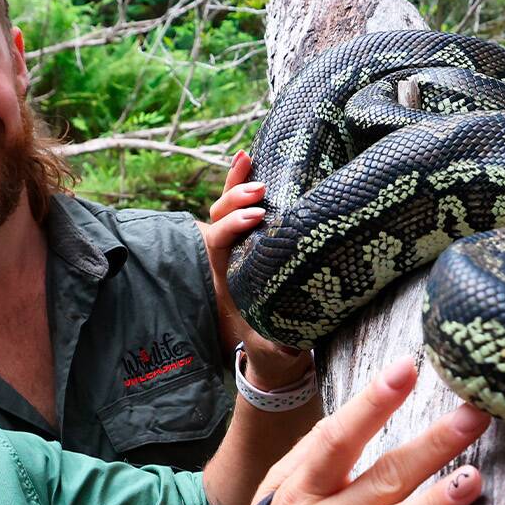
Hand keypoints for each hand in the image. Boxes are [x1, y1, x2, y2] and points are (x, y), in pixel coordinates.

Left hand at [199, 152, 310, 388]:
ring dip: (236, 182)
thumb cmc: (269, 342)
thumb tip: (286, 347)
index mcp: (224, 275)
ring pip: (228, 204)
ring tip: (248, 159)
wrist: (268, 343)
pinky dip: (245, 180)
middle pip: (218, 216)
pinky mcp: (253, 236)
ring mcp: (238, 243)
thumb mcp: (270, 347)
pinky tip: (252, 157)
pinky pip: (245, 204)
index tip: (253, 218)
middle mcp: (226, 254)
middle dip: (234, 198)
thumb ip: (274, 347)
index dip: (231, 227)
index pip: (218, 241)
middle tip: (258, 190)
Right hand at [252, 358, 490, 504]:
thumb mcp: (278, 490)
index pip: (339, 439)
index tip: (408, 368)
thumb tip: (358, 408)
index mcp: (303, 489)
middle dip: (430, 446)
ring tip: (472, 482)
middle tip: (475, 416)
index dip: (372, 403)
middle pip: (382, 479)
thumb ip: (314, 453)